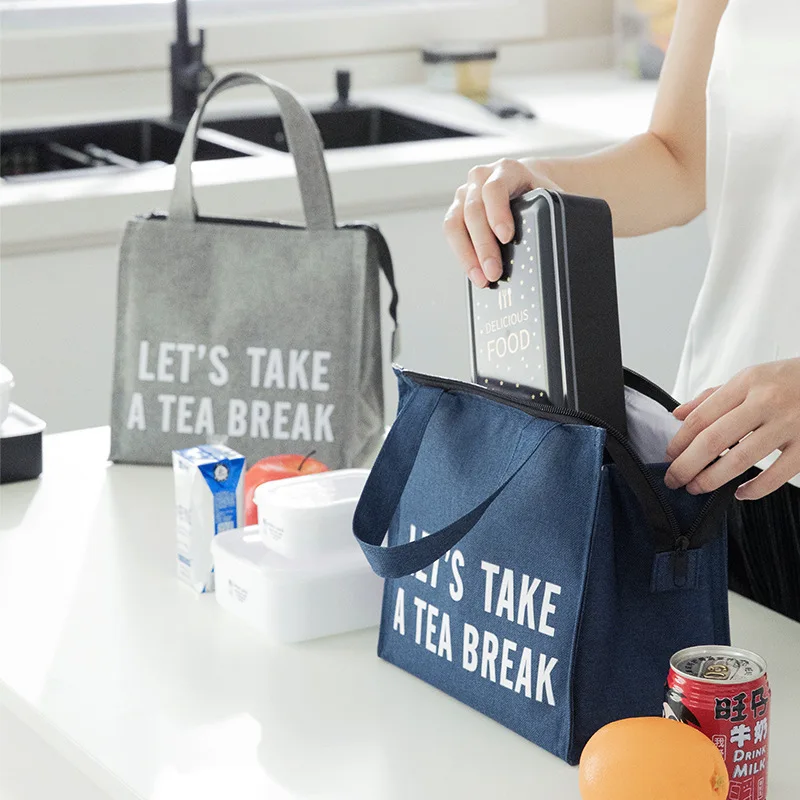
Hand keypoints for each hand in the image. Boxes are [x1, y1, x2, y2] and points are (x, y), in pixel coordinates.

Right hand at [443, 158, 561, 287]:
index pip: (495, 189)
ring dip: (467, 254)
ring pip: (454, 224)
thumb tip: (572, 244)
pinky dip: (462, 256)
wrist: (526, 183)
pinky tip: (474, 274)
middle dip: (483, 245)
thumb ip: (554, 210)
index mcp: (506, 170)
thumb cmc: (540, 193)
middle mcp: (480, 179)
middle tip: (494, 272)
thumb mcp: (550, 196)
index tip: (507, 237)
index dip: (498, 213)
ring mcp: (464, 194)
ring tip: (481, 279)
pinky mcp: (456, 212)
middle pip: (473, 211)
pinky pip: (452, 234)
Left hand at [664, 359, 799, 499]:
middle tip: (673, 480)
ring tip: (696, 488)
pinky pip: (777, 475)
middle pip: (714, 440)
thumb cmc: (788, 380)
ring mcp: (789, 424)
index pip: (702, 416)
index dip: (680, 441)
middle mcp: (766, 402)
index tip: (668, 456)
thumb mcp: (750, 378)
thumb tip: (678, 415)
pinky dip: (755, 489)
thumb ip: (713, 398)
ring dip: (712, 479)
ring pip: (741, 459)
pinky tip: (739, 493)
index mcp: (747, 383)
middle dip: (687, 465)